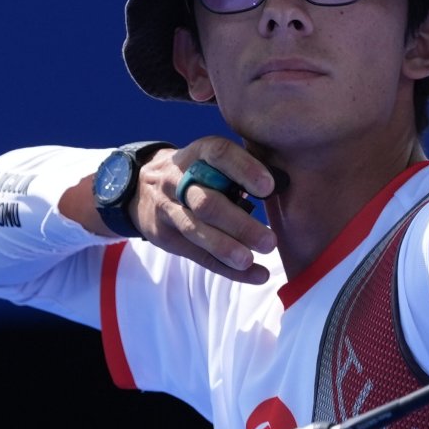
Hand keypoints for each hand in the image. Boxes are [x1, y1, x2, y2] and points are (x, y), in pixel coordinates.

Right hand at [129, 137, 277, 283]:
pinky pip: (197, 255)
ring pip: (197, 230)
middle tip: (270, 242)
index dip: (244, 169)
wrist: (141, 187)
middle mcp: (179, 179)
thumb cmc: (198, 172)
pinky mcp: (166, 236)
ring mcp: (168, 209)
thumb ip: (243, 167)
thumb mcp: (212, 158)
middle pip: (207, 203)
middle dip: (239, 225)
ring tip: (251, 261)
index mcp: (198, 153)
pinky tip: (253, 275)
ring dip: (226, 249)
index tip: (269, 187)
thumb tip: (288, 184)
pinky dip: (226, 268)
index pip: (219, 154)